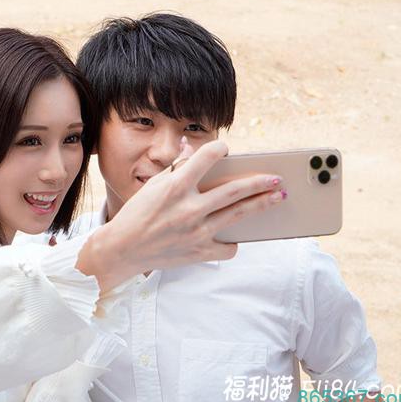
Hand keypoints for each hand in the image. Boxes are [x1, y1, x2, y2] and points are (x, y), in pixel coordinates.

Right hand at [86, 139, 285, 288]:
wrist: (122, 250)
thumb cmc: (137, 214)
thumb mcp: (152, 186)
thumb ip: (176, 167)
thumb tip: (191, 148)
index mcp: (175, 186)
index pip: (207, 157)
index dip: (220, 149)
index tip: (226, 150)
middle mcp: (189, 208)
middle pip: (235, 190)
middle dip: (260, 182)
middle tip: (277, 178)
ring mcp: (196, 232)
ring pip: (239, 215)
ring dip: (262, 204)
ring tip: (277, 197)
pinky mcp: (199, 253)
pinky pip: (228, 247)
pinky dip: (231, 242)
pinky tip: (232, 236)